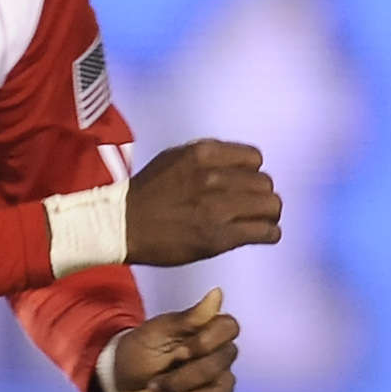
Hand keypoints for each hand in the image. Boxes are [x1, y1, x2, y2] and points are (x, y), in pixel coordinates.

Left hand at [107, 288, 238, 391]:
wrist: (120, 379)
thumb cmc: (140, 349)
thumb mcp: (156, 332)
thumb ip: (187, 318)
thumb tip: (218, 292)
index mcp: (211, 334)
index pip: (230, 329)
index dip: (206, 342)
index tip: (178, 351)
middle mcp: (221, 362)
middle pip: (219, 371)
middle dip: (182, 380)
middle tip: (151, 384)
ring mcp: (217, 390)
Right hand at [123, 140, 281, 265]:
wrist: (119, 226)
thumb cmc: (146, 193)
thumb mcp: (175, 159)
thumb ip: (208, 158)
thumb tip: (240, 164)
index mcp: (203, 154)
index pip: (255, 159)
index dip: (250, 173)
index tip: (240, 185)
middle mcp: (214, 177)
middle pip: (265, 183)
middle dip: (259, 195)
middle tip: (247, 207)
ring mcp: (219, 208)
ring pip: (271, 206)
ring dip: (267, 214)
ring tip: (257, 221)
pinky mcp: (220, 237)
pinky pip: (266, 232)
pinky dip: (269, 234)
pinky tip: (261, 235)